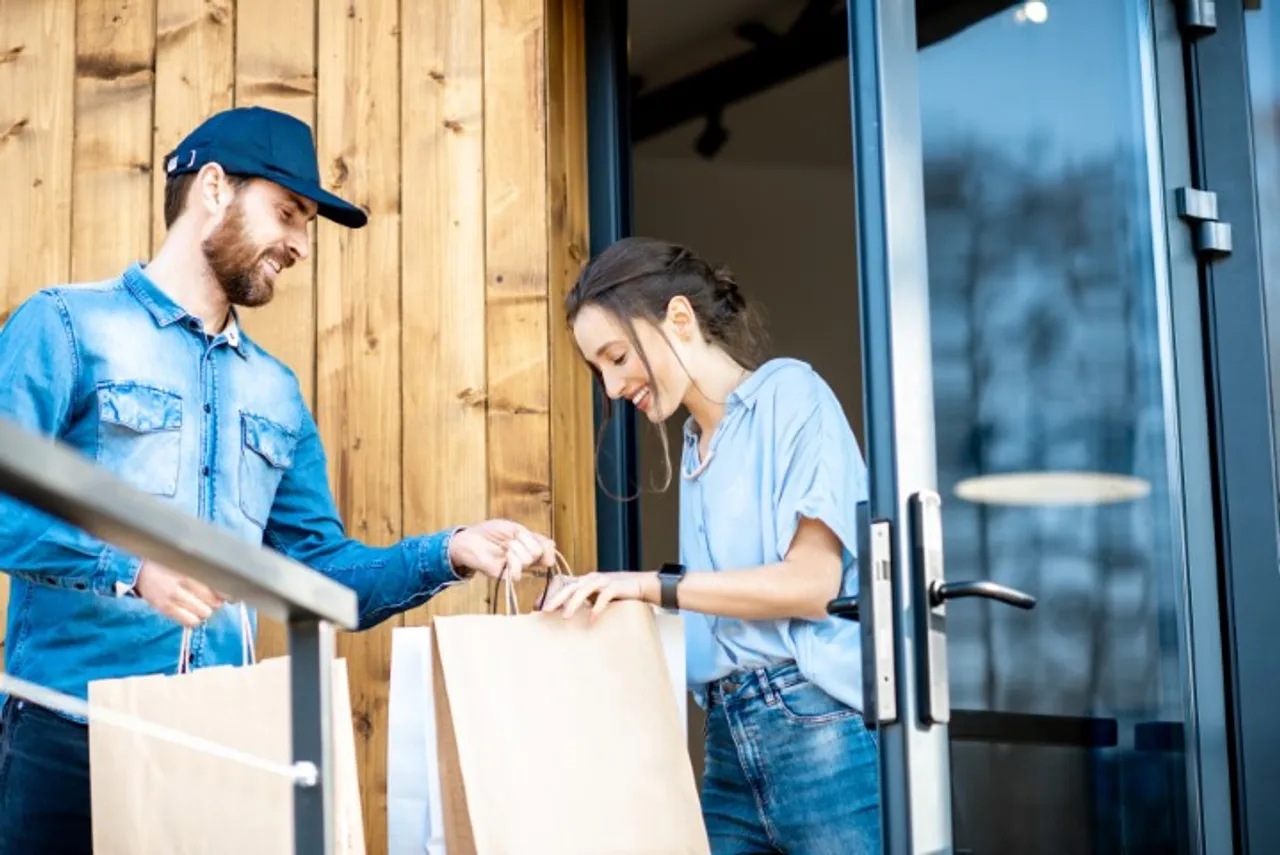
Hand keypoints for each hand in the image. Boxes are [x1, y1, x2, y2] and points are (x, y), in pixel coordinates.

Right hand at [134, 561, 226, 627]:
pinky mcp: (165, 608)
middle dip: (216, 603)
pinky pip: (188, 621)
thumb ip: (205, 573)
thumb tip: (225, 592)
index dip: (227, 594)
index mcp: (192, 568)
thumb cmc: (168, 566)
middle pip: (214, 601)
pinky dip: (194, 620)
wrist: (138, 571)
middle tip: (212, 601)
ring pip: (203, 613)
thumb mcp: (187, 563)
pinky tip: (191, 614)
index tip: (230, 596)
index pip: (218, 586)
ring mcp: (173, 596)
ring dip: (205, 612)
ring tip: (200, 607)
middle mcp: (184, 582)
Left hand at [448, 520, 556, 581]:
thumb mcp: (516, 529)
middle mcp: (526, 559)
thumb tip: (552, 552)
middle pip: (538, 551)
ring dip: (514, 548)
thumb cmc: (491, 532)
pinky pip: (517, 573)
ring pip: (528, 559)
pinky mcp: (505, 576)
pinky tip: (503, 558)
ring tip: (503, 547)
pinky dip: (512, 563)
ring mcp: (517, 568)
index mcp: (530, 546)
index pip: (549, 548)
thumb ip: (535, 538)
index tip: (530, 537)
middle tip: (510, 540)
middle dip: (524, 541)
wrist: (469, 539)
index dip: (544, 544)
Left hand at [539, 571, 658, 621]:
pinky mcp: (615, 587)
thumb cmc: (616, 591)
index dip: (552, 595)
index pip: (565, 585)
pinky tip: (592, 619)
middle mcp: (592, 578)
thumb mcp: (596, 594)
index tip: (540, 607)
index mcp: (585, 580)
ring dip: (573, 604)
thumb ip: (584, 599)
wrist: (640, 584)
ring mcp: (603, 581)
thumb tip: (566, 612)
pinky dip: (596, 608)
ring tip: (565, 617)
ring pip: (583, 591)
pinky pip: (603, 597)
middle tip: (546, 610)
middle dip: (557, 598)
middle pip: (570, 587)